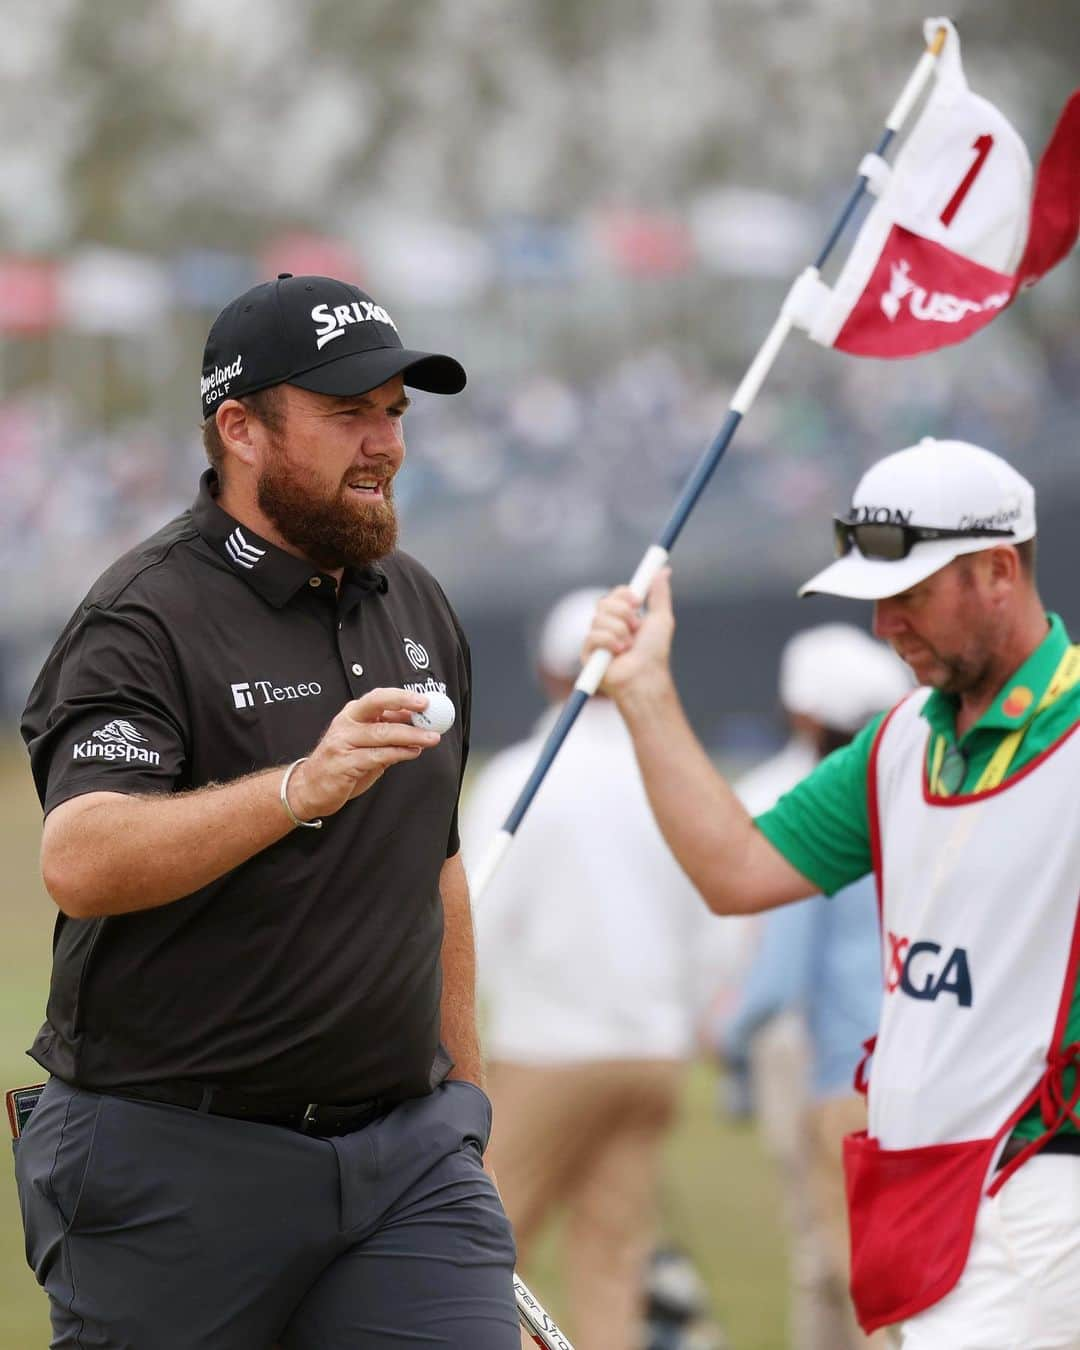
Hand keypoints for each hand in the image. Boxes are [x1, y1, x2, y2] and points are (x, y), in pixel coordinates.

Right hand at [287, 688, 439, 819]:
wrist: (310, 787)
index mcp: (352, 715)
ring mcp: (343, 743)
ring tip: (429, 738)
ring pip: (382, 733)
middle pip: (376, 705)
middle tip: (428, 711)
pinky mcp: (344, 764)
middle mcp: (346, 724)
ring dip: (410, 736)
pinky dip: (399, 753)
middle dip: (404, 704)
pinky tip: (412, 752)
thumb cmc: (340, 763)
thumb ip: (388, 733)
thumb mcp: (364, 743)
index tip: (424, 700)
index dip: (402, 696)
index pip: (378, 698)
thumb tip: (417, 724)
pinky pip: (378, 756)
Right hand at [581, 569, 675, 700]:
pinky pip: (592, 636)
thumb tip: (664, 570)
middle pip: (602, 602)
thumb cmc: (655, 653)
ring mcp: (596, 641)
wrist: (646, 677)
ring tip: (629, 646)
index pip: (614, 595)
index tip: (637, 600)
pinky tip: (619, 653)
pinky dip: (609, 642)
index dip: (623, 593)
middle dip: (622, 612)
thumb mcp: (661, 619)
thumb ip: (659, 594)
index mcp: (622, 617)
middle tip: (636, 625)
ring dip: (619, 631)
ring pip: (598, 619)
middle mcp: (607, 627)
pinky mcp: (587, 655)